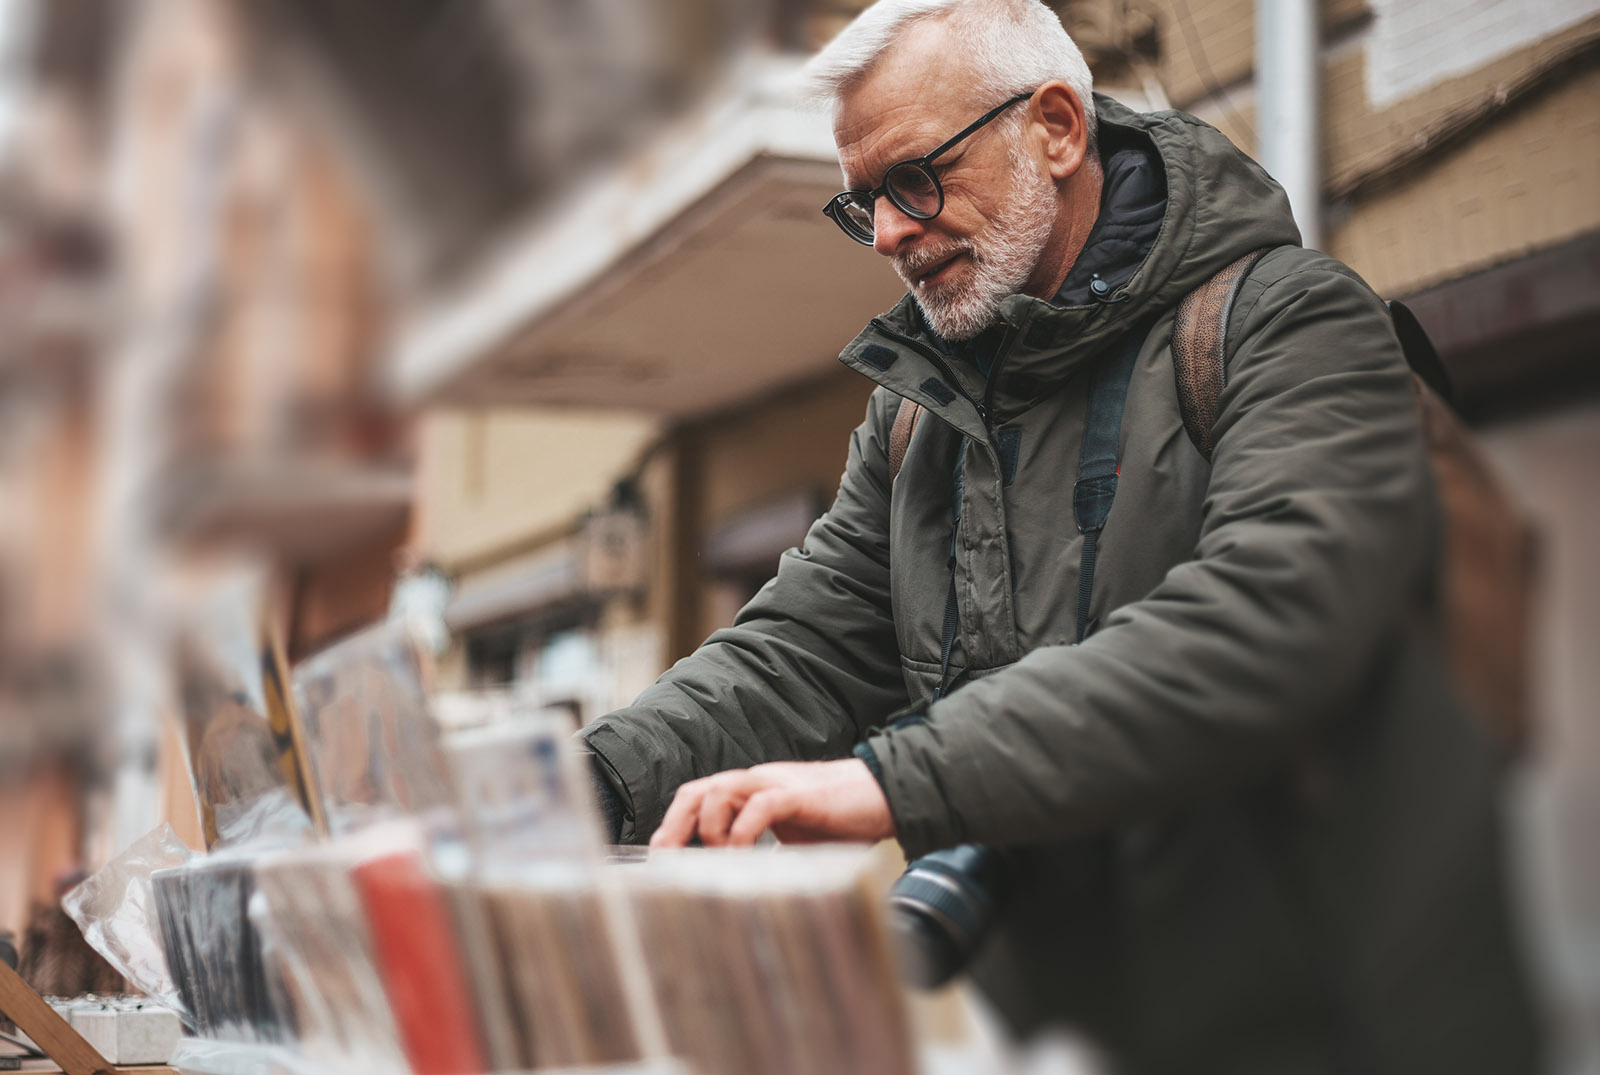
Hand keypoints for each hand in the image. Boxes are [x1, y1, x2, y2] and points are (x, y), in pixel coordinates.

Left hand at [648, 759, 894, 848]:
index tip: (661, 862)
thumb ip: (770, 856)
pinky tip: (745, 851)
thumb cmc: (845, 818)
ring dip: (710, 826)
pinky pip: (761, 804)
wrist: (887, 794)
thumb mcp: (797, 843)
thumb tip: (749, 889)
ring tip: (719, 856)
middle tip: (664, 861)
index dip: (674, 827)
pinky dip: (744, 829)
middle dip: (674, 825)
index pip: (699, 799)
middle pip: (697, 790)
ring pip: (720, 789)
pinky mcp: (799, 794)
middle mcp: (758, 783)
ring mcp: (777, 785)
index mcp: (752, 793)